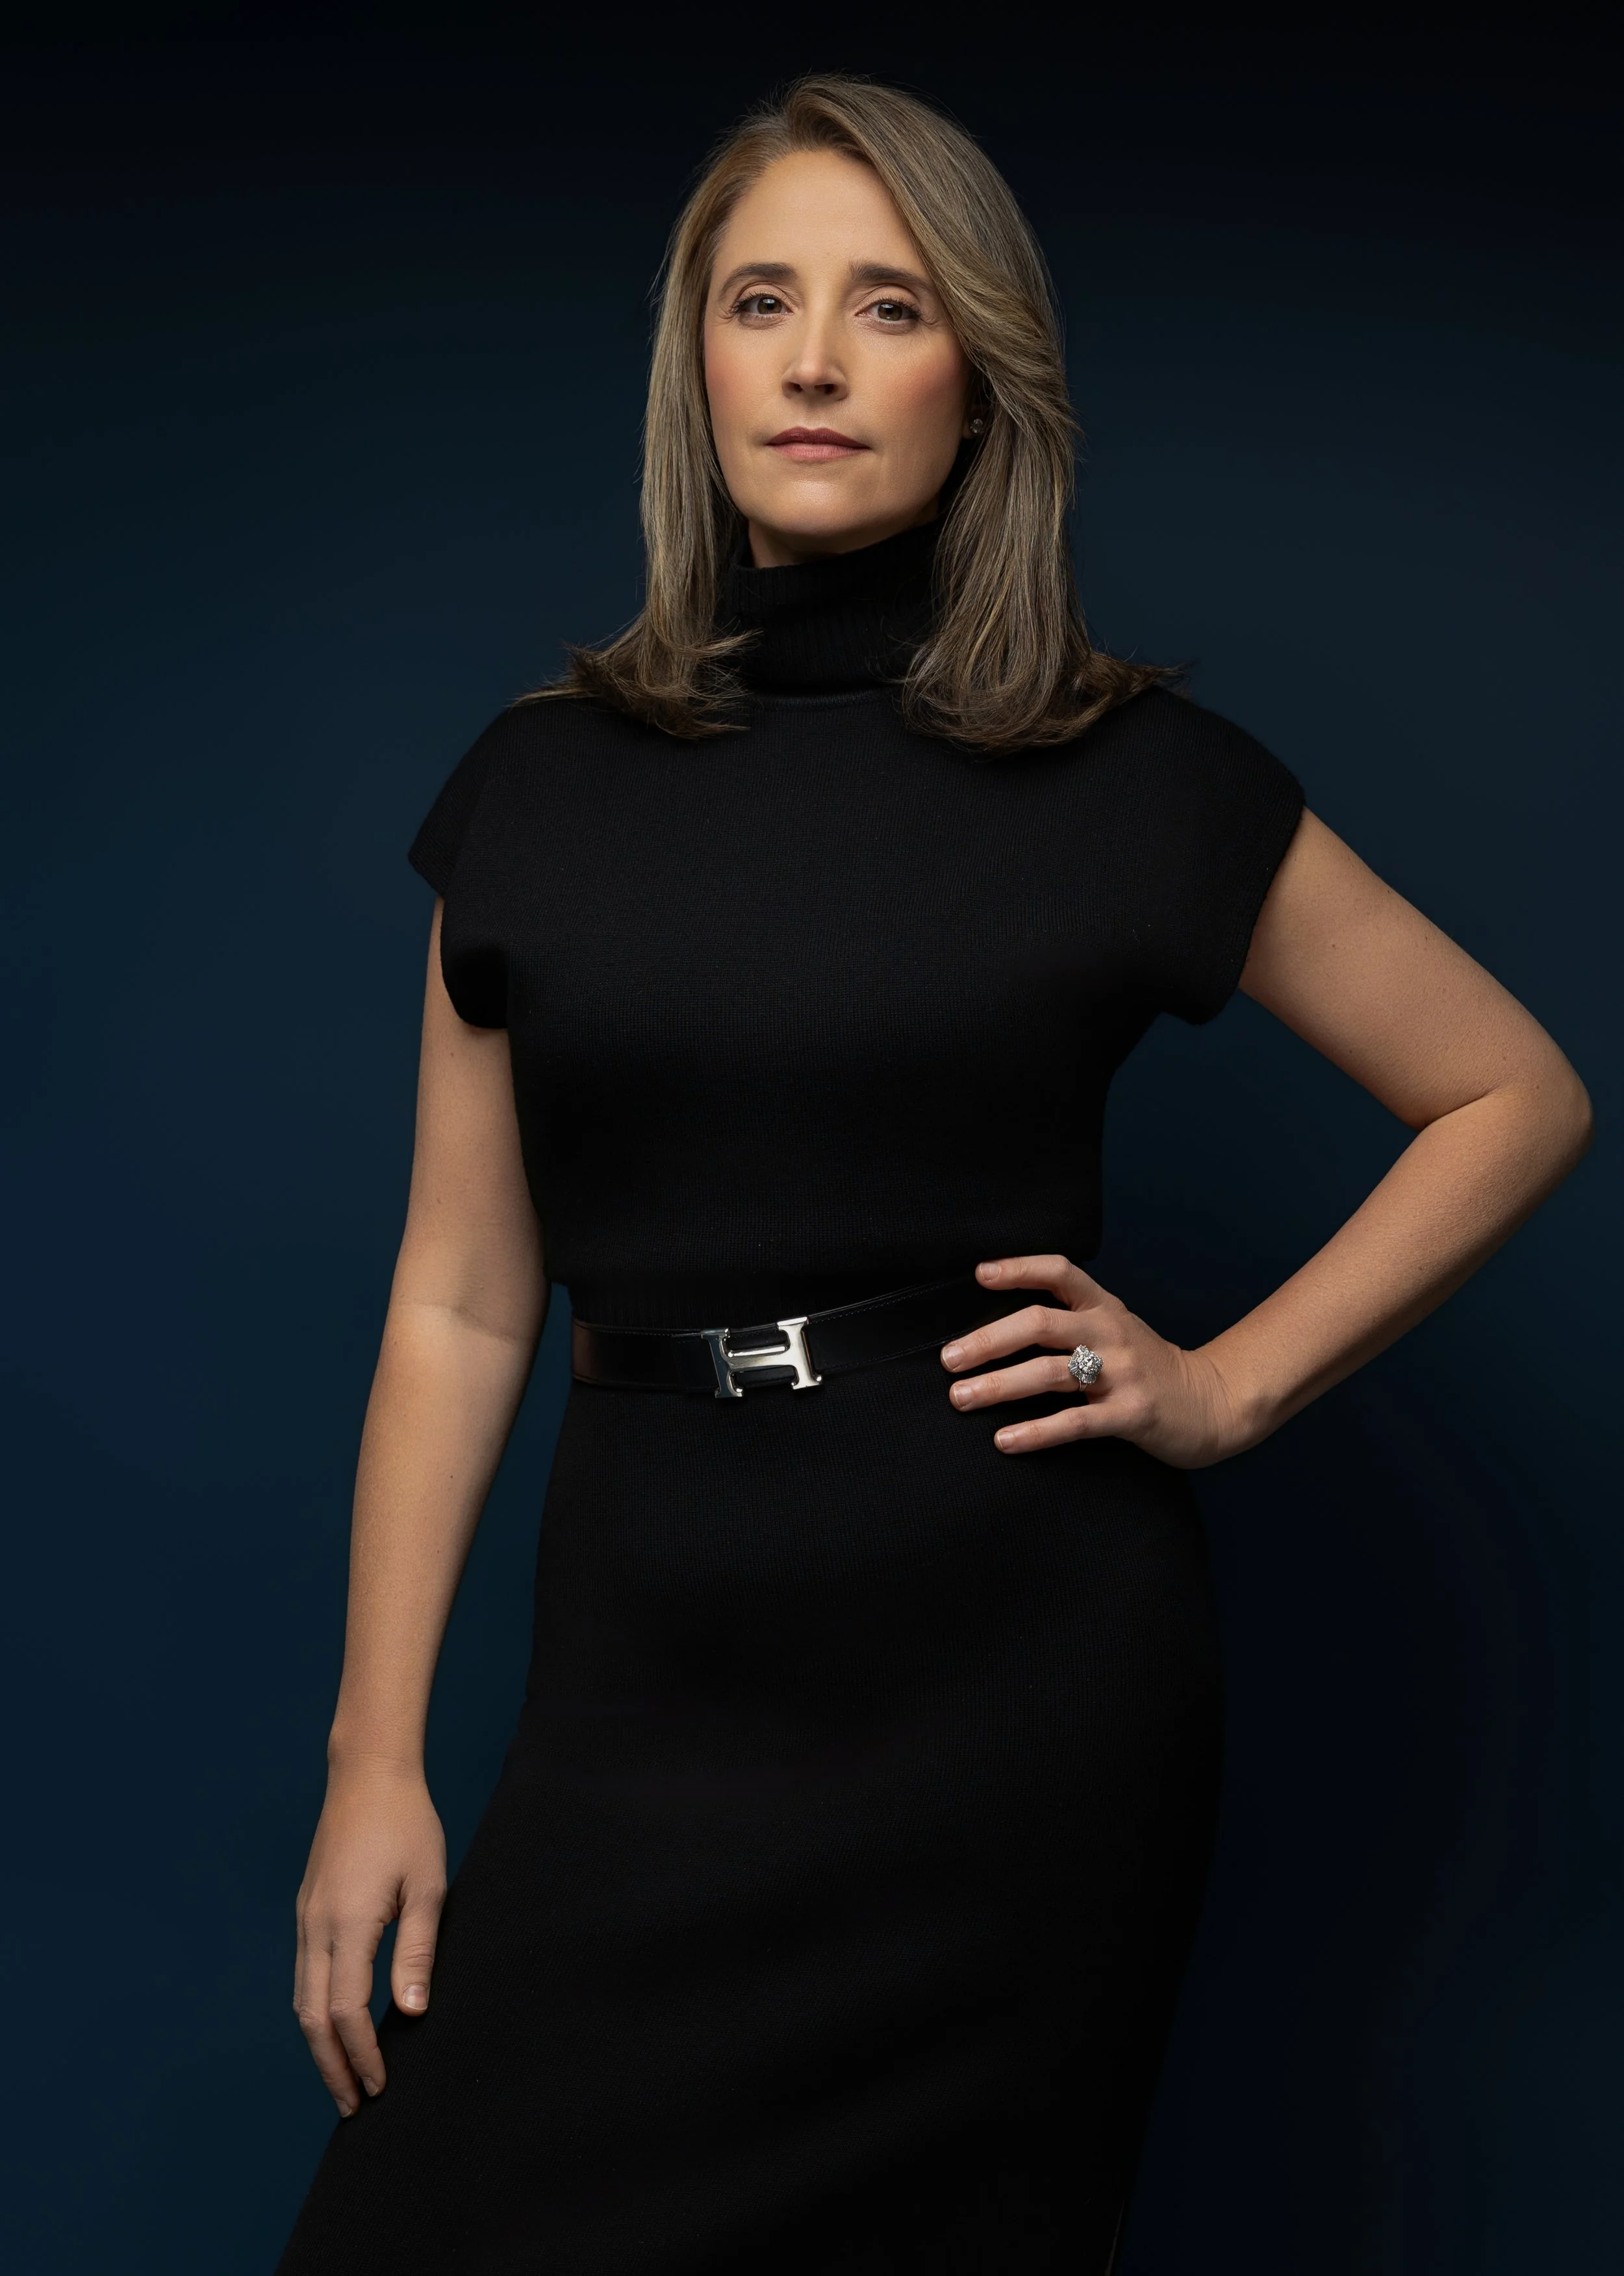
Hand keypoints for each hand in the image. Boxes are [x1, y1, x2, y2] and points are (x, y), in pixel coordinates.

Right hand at [293, 1760, 446, 2117]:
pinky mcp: (308, 1909)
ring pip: (302, 1999)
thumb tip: (410, 2013)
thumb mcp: (428, 1885)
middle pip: (312, 2017)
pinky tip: (335, 2026)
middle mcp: (316, 1926)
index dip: (362, 2056)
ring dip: (320, 2045)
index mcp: (347, 1923)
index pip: (346, 2012)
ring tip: (342, 2078)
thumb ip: (416, 1950)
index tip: (380, 2087)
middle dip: (331, 2067)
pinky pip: (304, 1975)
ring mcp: (306, 1918)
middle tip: (353, 2107)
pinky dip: (316, 2012)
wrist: (368, 1774)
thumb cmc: (407, 1825)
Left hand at [939, 1253, 1246, 1469]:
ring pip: (1050, 1372)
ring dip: (999, 1384)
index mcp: (1104, 1307)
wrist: (1214, 1403)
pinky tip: (1005, 1440)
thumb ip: (1071, 1323)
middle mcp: (1111, 1332)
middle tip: (949, 1359)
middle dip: (988, 1340)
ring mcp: (1123, 1373)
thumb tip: (997, 1330)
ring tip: (961, 1398)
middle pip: (1041, 1323)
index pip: (1060, 1272)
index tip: (979, 1275)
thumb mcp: (1115, 1330)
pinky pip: (1076, 1421)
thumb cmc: (1149, 1368)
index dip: (1019, 1268)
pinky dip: (1036, 1431)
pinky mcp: (1132, 1414)